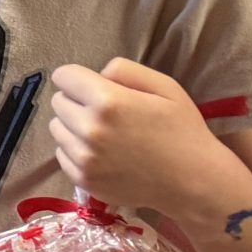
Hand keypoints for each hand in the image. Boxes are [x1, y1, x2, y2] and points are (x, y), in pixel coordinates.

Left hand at [50, 59, 225, 206]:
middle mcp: (88, 129)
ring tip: (104, 133)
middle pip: (58, 101)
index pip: (63, 76)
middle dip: (76, 101)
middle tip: (105, 113)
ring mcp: (83, 158)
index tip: (94, 87)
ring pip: (56, 128)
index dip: (79, 78)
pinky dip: (76, 151)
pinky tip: (103, 153)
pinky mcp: (82, 180)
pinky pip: (62, 154)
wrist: (194, 181)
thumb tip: (96, 74)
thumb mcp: (165, 86)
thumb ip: (124, 70)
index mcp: (107, 102)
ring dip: (73, 126)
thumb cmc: (182, 130)